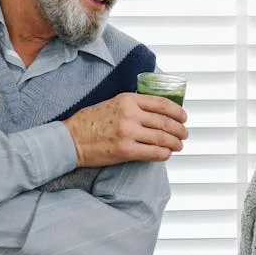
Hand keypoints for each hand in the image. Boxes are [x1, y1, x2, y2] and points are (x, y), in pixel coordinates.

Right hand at [63, 92, 188, 167]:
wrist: (71, 139)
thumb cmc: (89, 122)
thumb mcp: (112, 103)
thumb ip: (134, 105)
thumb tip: (157, 113)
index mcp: (128, 99)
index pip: (161, 104)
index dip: (177, 111)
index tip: (183, 117)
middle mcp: (130, 114)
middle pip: (165, 122)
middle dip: (179, 130)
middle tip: (184, 134)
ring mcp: (128, 133)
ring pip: (162, 138)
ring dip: (175, 143)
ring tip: (178, 145)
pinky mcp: (125, 151)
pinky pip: (153, 152)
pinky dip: (163, 154)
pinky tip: (166, 154)